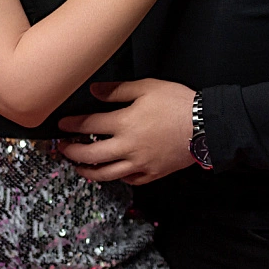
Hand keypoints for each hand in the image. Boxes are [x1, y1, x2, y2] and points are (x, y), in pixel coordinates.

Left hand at [58, 80, 197, 184]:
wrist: (206, 126)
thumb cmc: (178, 103)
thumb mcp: (147, 87)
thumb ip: (117, 90)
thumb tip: (94, 91)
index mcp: (125, 123)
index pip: (88, 126)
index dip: (71, 126)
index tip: (62, 125)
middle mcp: (128, 147)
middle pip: (90, 155)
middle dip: (71, 153)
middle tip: (62, 149)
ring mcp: (140, 164)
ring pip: (106, 174)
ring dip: (88, 171)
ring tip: (79, 167)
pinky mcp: (153, 173)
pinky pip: (130, 181)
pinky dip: (117, 178)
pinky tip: (113, 173)